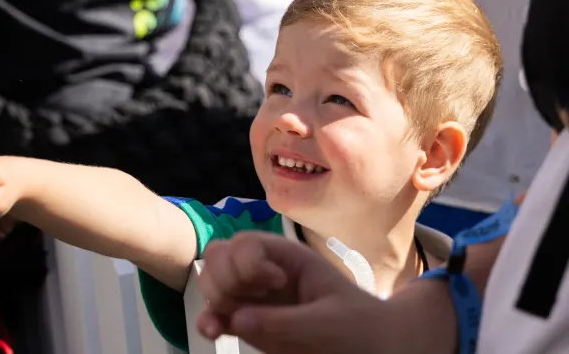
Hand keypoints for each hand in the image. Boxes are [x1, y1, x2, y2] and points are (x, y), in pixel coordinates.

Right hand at [196, 232, 393, 353]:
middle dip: (223, 279)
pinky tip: (213, 331)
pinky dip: (209, 320)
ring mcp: (256, 297)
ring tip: (226, 323)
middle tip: (248, 302)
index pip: (246, 244)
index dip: (249, 263)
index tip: (275, 284)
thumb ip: (284, 322)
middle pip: (219, 256)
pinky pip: (217, 313)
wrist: (377, 350)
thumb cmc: (361, 329)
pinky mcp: (251, 322)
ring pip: (212, 281)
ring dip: (212, 298)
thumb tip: (236, 320)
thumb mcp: (329, 324)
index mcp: (288, 258)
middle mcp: (265, 272)